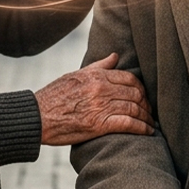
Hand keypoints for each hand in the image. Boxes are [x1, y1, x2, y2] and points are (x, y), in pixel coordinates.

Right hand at [35, 53, 154, 145]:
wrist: (37, 116)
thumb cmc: (54, 96)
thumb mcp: (75, 75)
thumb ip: (98, 66)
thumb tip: (115, 56)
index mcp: (96, 75)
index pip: (129, 78)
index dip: (141, 88)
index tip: (144, 96)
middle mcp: (101, 88)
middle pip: (135, 93)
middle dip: (146, 104)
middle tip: (150, 112)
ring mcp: (100, 106)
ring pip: (134, 108)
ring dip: (147, 117)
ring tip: (151, 124)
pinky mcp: (98, 124)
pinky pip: (128, 124)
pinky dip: (142, 128)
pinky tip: (148, 132)